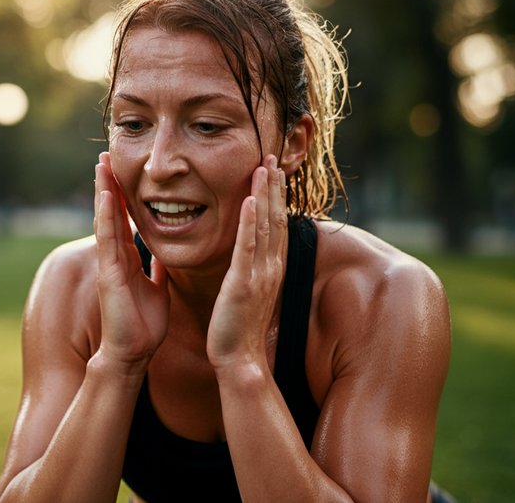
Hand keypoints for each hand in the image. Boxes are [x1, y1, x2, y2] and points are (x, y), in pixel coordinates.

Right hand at [94, 152, 169, 372]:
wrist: (132, 355)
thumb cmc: (144, 326)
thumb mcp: (158, 287)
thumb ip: (157, 267)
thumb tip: (163, 250)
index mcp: (129, 260)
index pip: (125, 220)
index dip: (124, 195)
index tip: (123, 170)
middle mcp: (116, 257)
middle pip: (111, 213)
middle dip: (109, 184)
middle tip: (106, 155)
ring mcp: (110, 264)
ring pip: (105, 220)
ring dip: (103, 191)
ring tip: (102, 164)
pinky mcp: (109, 274)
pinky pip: (107, 239)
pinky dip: (106, 215)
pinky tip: (106, 195)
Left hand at [207, 155, 287, 369]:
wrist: (239, 360)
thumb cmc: (238, 328)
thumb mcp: (247, 292)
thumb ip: (248, 270)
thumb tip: (245, 255)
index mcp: (269, 268)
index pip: (276, 223)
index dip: (276, 195)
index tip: (273, 169)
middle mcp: (270, 267)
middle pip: (276, 217)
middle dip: (274, 186)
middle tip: (272, 154)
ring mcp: (259, 275)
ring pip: (265, 226)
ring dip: (264, 194)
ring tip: (263, 166)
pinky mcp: (244, 285)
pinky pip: (247, 248)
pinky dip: (249, 222)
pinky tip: (248, 200)